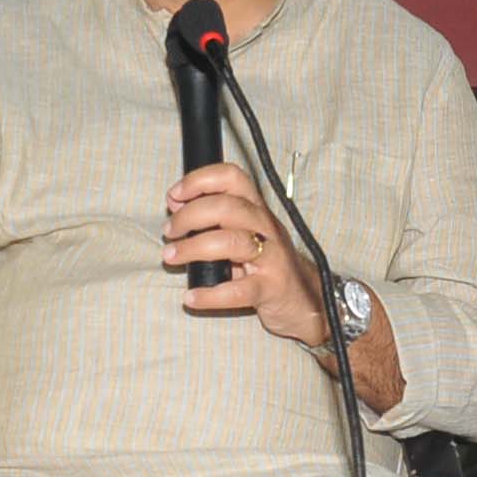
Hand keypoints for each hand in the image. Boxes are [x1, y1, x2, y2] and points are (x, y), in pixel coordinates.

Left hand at [162, 163, 320, 338]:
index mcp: (256, 209)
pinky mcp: (270, 288)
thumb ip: (213, 219)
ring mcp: (271, 258)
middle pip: (227, 207)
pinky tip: (191, 297)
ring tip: (172, 257)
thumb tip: (176, 204)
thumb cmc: (266, 263)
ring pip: (232, 243)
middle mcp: (266, 227)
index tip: (175, 195)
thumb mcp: (244, 234)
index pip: (232, 177)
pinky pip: (238, 291)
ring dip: (193, 248)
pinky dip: (210, 294)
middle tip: (170, 232)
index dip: (200, 180)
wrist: (307, 299)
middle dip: (190, 216)